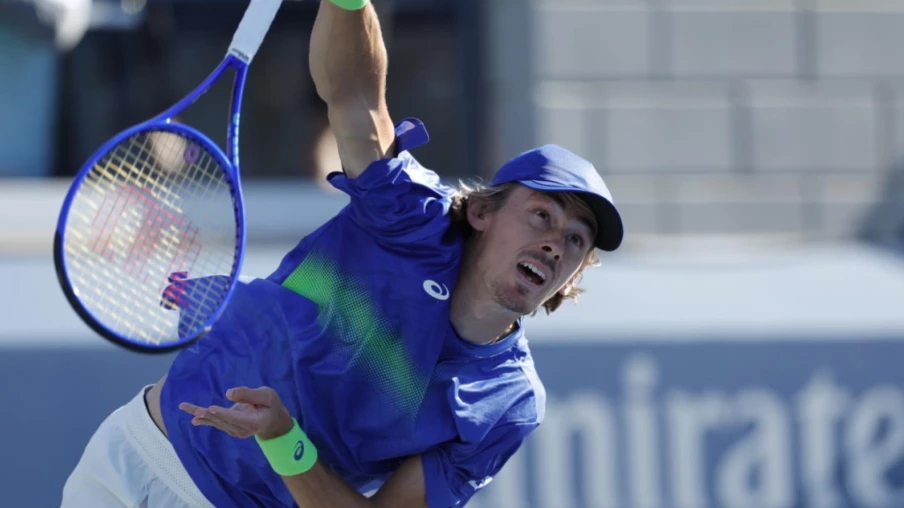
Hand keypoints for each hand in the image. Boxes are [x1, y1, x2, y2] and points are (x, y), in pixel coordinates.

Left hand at [179, 386, 293, 439]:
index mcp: (254, 422)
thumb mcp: (267, 396)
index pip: (236, 418)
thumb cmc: (271, 405)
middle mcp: (241, 430)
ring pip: (215, 421)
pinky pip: (215, 423)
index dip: (224, 413)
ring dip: (200, 414)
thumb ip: (249, 394)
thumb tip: (228, 393)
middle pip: (222, 420)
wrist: (272, 421)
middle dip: (208, 414)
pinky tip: (193, 419)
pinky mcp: (229, 427)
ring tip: (186, 407)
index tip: (211, 409)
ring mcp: (234, 430)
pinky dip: (204, 420)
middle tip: (196, 411)